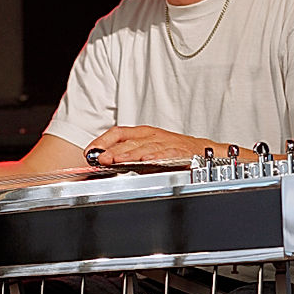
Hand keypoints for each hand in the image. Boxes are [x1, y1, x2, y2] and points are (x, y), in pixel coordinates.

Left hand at [85, 126, 206, 164]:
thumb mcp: (149, 146)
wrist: (203, 151)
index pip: (118, 133)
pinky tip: (147, 161)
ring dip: (130, 154)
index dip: (103, 141)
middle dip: (113, 150)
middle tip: (101, 158)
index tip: (90, 151)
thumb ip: (128, 151)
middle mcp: (153, 136)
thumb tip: (104, 160)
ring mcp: (166, 144)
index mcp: (143, 133)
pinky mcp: (179, 153)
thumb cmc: (173, 149)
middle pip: (129, 141)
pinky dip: (156, 157)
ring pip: (145, 148)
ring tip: (117, 160)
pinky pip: (166, 154)